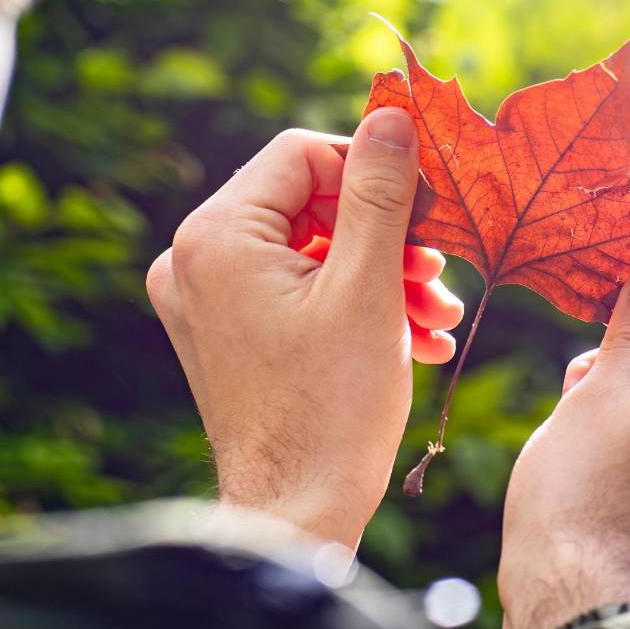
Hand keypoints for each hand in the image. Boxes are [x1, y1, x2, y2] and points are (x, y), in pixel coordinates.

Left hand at [146, 109, 463, 549]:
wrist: (296, 514)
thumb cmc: (333, 408)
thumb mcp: (369, 288)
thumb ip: (381, 192)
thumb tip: (391, 114)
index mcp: (216, 236)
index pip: (302, 154)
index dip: (373, 172)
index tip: (428, 212)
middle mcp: (192, 259)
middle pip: (306, 204)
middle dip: (383, 237)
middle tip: (437, 273)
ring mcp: (201, 300)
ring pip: (306, 250)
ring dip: (376, 275)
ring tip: (435, 314)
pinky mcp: (220, 333)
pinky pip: (290, 290)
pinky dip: (347, 303)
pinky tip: (409, 334)